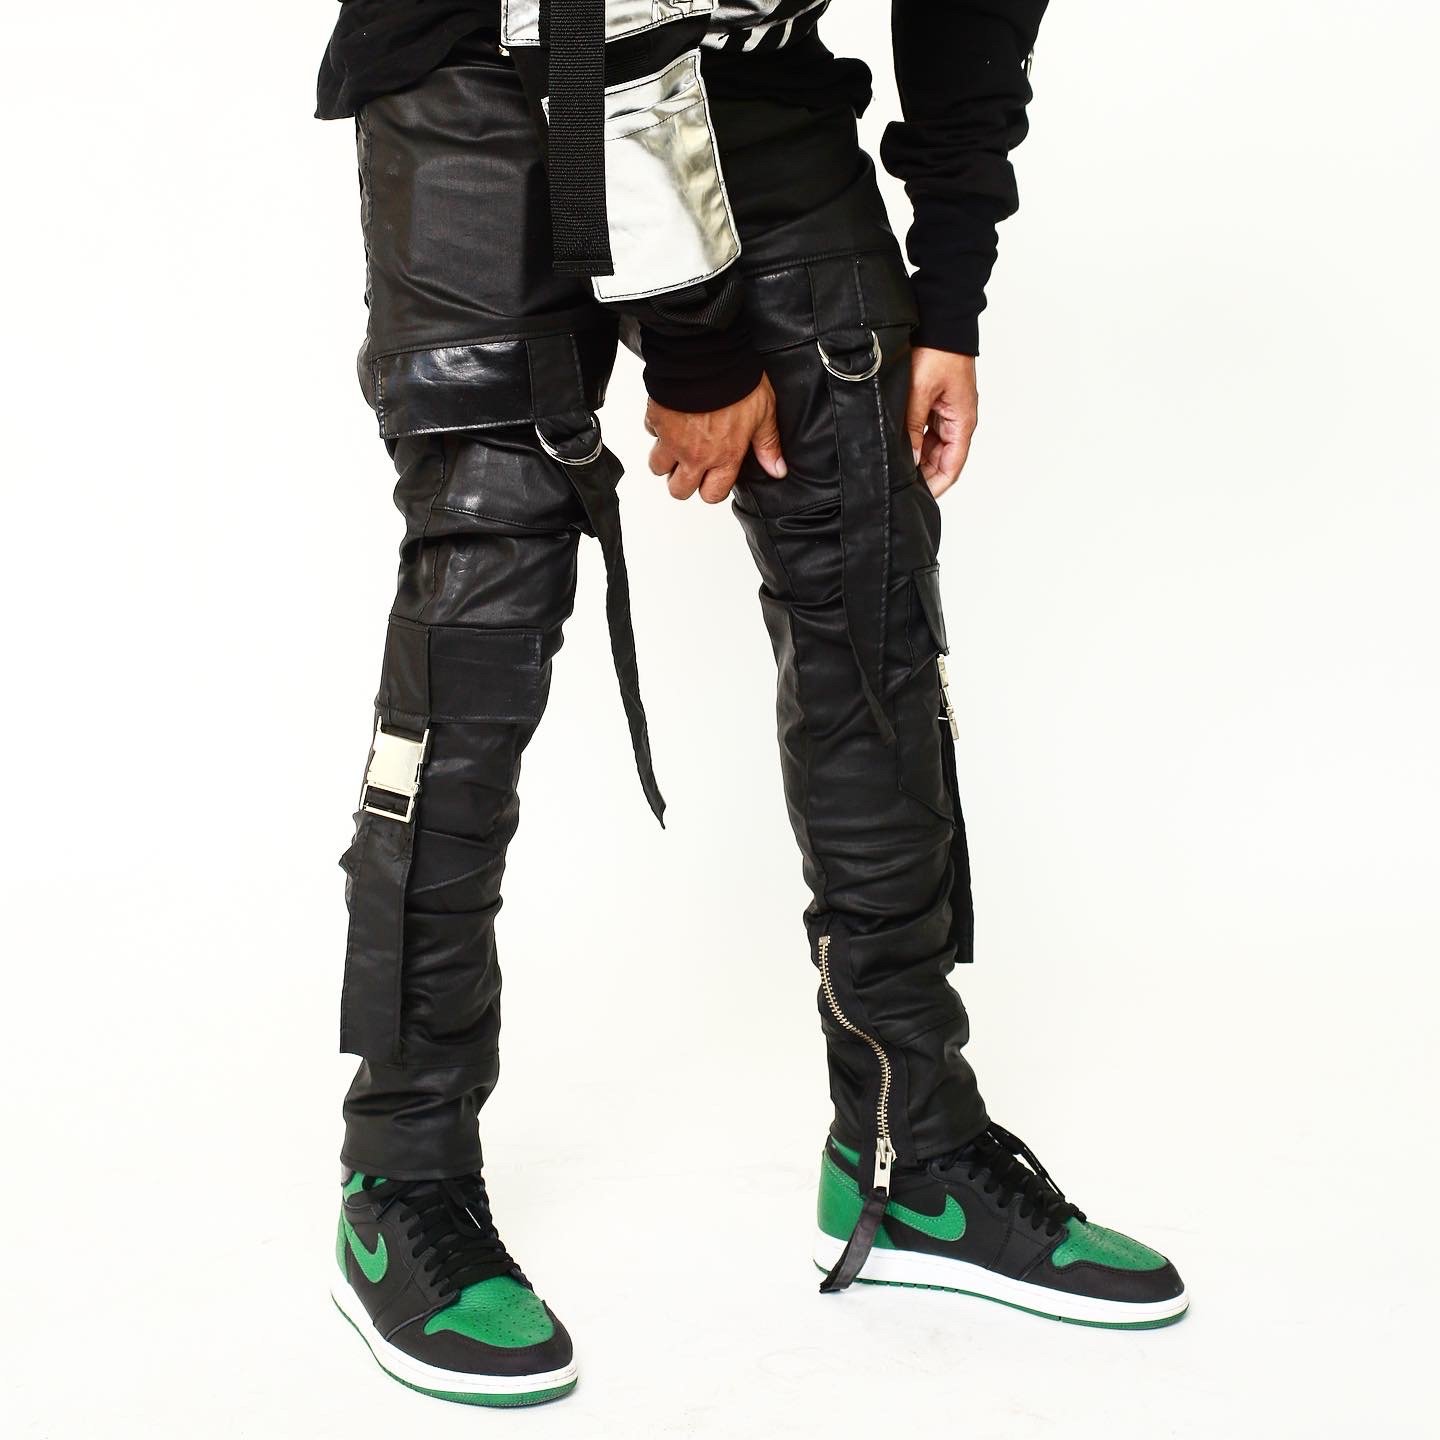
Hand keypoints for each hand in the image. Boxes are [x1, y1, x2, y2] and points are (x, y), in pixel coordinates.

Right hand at [645, 376, 786, 503]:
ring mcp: (672, 440)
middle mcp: (696, 455)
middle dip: (683, 482)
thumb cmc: (736, 383)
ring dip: (666, 460)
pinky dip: (658, 429)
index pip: (712, 495)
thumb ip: (767, 444)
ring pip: (658, 467)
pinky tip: (671, 418)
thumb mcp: (764, 413)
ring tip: (677, 446)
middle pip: (679, 490)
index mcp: (724, 456)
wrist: (706, 358)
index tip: (714, 477)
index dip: (712, 489)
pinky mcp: (656, 421)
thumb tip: (777, 470)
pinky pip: (651, 434)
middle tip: (691, 466)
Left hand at [905, 348, 977, 498]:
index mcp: (962, 422)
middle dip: (920, 474)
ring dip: (914, 456)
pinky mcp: (935, 401)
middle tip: (896, 485)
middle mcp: (957, 420)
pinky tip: (894, 443)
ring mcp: (946, 411)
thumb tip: (905, 461)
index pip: (951, 467)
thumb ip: (911, 429)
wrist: (941, 318)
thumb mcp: (920, 394)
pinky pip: (924, 428)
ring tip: (892, 467)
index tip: (914, 499)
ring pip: (929, 445)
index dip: (934, 486)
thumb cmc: (938, 351)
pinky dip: (911, 439)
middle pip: (939, 459)